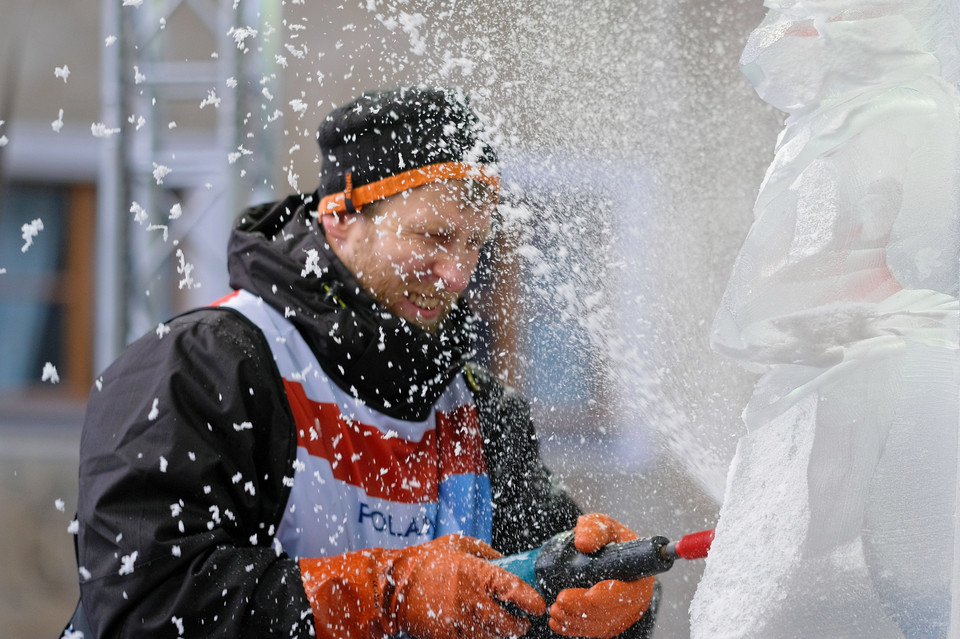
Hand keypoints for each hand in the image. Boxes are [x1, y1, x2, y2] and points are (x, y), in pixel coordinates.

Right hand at [301, 534, 545, 638]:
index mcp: (476, 573)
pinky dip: (480, 638)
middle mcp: (470, 599)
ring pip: (493, 637)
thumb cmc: (427, 561)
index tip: (538, 605)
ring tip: (501, 626)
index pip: (513, 589)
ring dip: (500, 634)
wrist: (394, 586)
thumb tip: (506, 561)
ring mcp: (459, 621)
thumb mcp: (459, 544)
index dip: (530, 600)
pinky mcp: (448, 636)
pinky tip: (479, 630)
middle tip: (521, 621)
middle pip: (508, 623)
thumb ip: (486, 553)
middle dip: (519, 625)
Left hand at [548, 513, 655, 637]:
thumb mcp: (602, 525)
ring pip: (601, 625)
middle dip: (583, 609)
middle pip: (612, 612)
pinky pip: (595, 631)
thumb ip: (593, 529)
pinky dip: (575, 628)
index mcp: (640, 574)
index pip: (629, 591)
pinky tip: (559, 621)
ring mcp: (624, 613)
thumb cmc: (607, 539)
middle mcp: (636, 598)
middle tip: (560, 601)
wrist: (602, 551)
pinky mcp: (611, 622)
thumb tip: (583, 543)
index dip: (610, 595)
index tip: (589, 593)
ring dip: (576, 621)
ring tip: (555, 610)